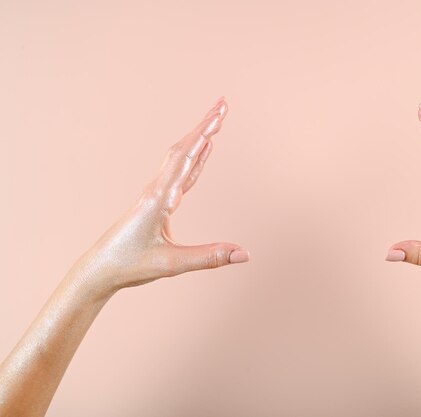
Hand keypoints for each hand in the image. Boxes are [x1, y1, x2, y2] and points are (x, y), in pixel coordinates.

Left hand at [69, 97, 249, 296]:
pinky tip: (203, 151)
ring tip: (216, 121)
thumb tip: (244, 253)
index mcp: (160, 197)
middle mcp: (157, 189)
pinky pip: (180, 172)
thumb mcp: (172, 264)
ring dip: (199, 137)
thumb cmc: (130, 265)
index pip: (185, 157)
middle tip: (223, 104)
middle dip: (204, 125)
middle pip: (184, 148)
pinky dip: (195, 157)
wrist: (100, 270)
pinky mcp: (157, 201)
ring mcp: (156, 193)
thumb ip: (209, 257)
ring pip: (181, 157)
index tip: (220, 113)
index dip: (204, 133)